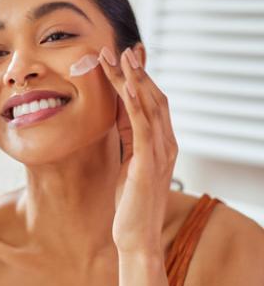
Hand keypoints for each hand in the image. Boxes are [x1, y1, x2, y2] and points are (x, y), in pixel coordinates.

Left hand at [98, 46, 177, 255]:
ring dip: (133, 80)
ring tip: (119, 57)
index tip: (125, 58)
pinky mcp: (148, 163)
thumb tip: (119, 112)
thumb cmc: (129, 203)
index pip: (152, 103)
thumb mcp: (127, 162)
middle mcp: (166, 143)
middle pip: (153, 97)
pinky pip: (143, 127)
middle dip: (136, 72)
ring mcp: (160, 152)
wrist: (135, 236)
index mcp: (161, 143)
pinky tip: (126, 87)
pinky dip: (135, 104)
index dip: (139, 79)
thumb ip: (128, 138)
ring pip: (149, 106)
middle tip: (119, 49)